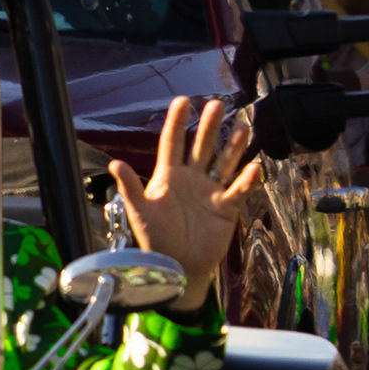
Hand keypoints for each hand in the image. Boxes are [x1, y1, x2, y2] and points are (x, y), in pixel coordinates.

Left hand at [110, 96, 263, 307]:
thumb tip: (114, 163)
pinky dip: (246, 180)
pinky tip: (254, 168)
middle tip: (217, 105)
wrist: (177, 268)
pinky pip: (238, 190)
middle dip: (209, 126)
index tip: (183, 101)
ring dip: (232, 147)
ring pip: (224, 163)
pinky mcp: (225, 207)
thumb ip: (130, 187)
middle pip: (201, 147)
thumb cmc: (156, 240)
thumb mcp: (140, 212)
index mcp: (168, 176)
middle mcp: (191, 179)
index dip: (177, 122)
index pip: (172, 143)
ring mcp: (210, 191)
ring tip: (242, 128)